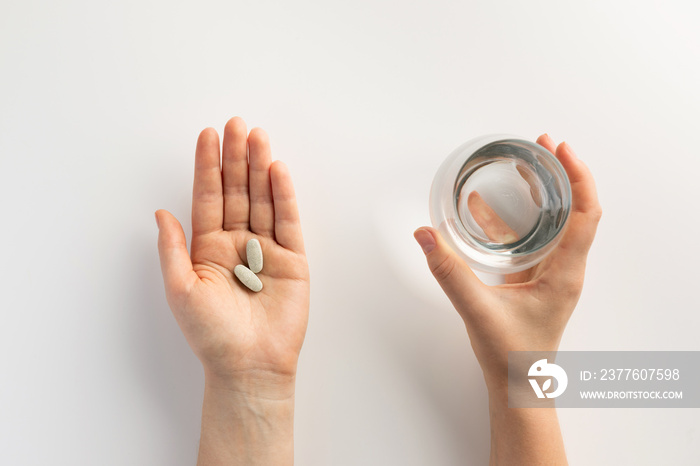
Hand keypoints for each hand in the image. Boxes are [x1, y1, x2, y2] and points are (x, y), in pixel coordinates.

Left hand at [156, 117, 308, 396]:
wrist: (249, 365)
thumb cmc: (211, 335)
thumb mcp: (180, 290)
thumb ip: (173, 248)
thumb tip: (160, 212)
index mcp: (208, 249)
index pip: (208, 198)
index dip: (207, 167)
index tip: (207, 136)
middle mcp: (237, 243)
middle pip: (237, 191)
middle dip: (235, 158)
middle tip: (235, 124)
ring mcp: (266, 249)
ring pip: (262, 199)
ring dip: (259, 167)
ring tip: (257, 137)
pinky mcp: (293, 259)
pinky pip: (287, 221)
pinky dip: (283, 195)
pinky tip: (277, 170)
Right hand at [414, 134, 601, 388]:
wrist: (518, 385)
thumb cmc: (512, 356)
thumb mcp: (478, 310)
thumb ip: (449, 272)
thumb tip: (425, 235)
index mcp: (564, 273)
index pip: (586, 215)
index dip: (579, 178)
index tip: (561, 151)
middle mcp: (563, 268)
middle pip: (575, 210)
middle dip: (561, 174)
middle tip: (543, 145)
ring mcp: (548, 272)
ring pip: (551, 222)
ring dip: (538, 193)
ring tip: (523, 164)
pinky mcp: (530, 278)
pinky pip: (524, 239)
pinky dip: (507, 219)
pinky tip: (480, 207)